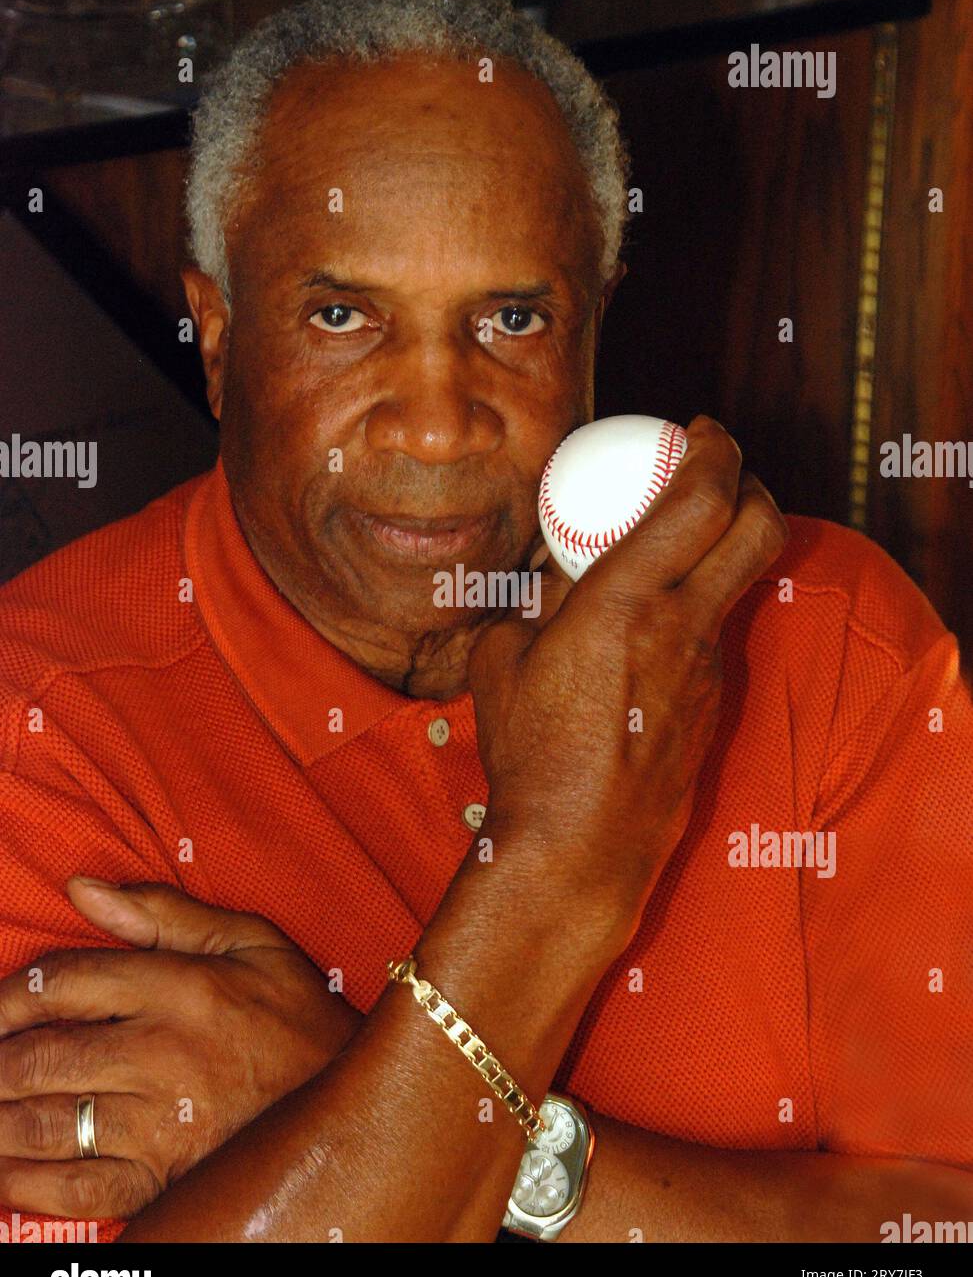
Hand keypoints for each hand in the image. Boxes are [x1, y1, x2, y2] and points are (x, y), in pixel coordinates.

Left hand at [0, 879, 360, 1219]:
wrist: (357, 1101)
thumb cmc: (297, 1017)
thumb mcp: (249, 942)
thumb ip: (163, 913)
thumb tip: (82, 889)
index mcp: (180, 987)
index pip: (63, 983)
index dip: (10, 994)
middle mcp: (164, 1054)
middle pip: (40, 1056)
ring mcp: (162, 1123)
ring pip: (45, 1122)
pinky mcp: (165, 1179)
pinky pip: (74, 1186)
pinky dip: (24, 1182)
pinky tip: (7, 1169)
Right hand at [468, 414, 787, 943]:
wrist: (579, 845)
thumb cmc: (532, 754)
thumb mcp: (503, 660)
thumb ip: (529, 603)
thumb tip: (545, 575)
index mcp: (627, 600)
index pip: (703, 497)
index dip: (715, 448)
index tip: (699, 431)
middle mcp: (683, 625)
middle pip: (761, 526)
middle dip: (751, 482)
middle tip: (717, 472)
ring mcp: (708, 666)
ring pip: (741, 581)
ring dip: (724, 548)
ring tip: (672, 553)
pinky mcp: (715, 703)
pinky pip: (716, 633)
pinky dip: (698, 608)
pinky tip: (651, 632)